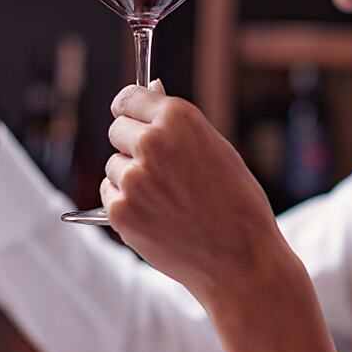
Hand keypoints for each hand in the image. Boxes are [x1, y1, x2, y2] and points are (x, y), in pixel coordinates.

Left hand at [103, 84, 299, 308]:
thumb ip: (178, 126)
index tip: (132, 118)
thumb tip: (150, 91)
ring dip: (130, 178)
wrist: (241, 260)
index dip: (132, 110)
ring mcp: (134, 178)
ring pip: (114, 166)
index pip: (130, 98)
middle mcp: (151, 142)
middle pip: (116, 129)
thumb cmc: (237, 204)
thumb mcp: (216, 150)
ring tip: (168, 199)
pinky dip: (126, 204)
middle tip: (160, 169)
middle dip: (131, 144)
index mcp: (178, 118)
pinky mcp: (120, 211)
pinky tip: (158, 216)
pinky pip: (110, 195)